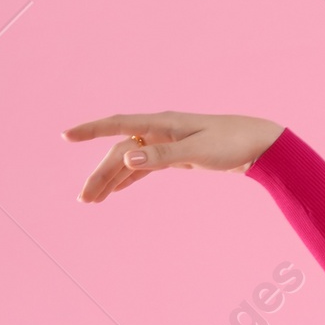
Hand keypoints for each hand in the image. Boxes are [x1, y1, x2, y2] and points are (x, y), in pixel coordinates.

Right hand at [64, 110, 284, 202]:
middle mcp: (159, 130)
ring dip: (110, 179)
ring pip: (130, 161)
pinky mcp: (174, 155)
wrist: (258, 144)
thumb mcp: (197, 151)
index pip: (118, 125)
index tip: (66, 136)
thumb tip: (128, 157)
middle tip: (83, 199)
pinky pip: (144, 166)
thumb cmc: (231, 144)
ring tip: (92, 201)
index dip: (91, 130)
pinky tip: (114, 191)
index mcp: (161, 123)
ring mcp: (166, 143)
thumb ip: (162, 155)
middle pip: (120, 152)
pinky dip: (128, 178)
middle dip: (100, 174)